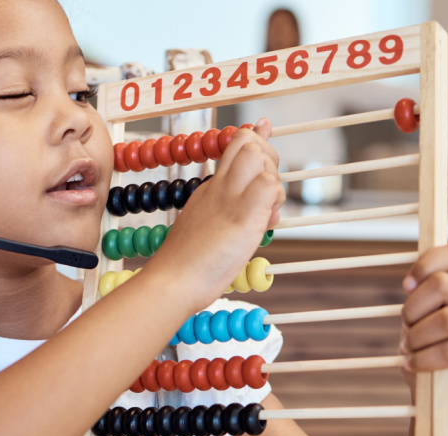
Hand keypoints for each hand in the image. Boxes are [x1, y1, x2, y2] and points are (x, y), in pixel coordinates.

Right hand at [145, 119, 285, 311]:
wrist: (172, 281)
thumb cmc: (188, 263)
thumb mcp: (206, 227)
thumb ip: (227, 212)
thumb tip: (245, 204)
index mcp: (210, 189)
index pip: (237, 145)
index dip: (257, 142)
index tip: (266, 148)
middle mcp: (219, 187)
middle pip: (248, 142)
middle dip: (270, 160)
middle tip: (268, 195)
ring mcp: (229, 198)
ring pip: (260, 158)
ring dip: (273, 183)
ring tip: (264, 215)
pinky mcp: (242, 215)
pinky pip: (269, 186)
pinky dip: (274, 200)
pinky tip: (264, 223)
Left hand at [399, 244, 447, 422]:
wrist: (446, 400)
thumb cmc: (430, 354)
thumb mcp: (419, 321)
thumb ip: (420, 298)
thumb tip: (412, 282)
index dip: (424, 264)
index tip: (406, 286)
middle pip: (443, 284)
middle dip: (414, 309)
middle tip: (408, 330)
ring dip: (419, 337)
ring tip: (412, 350)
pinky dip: (426, 359)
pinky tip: (416, 365)